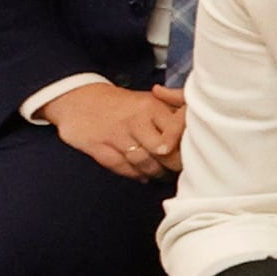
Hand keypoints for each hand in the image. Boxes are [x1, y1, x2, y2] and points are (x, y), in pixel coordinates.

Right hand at [44, 81, 185, 180]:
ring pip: (143, 163)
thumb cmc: (124, 104)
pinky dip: (136, 175)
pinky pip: (122, 168)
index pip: (177, 129)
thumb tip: (197, 120)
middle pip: (162, 151)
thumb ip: (176, 108)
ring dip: (157, 173)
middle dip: (174, 164)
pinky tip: (144, 176)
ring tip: (164, 175)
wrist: (78, 99)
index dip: (185, 145)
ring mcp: (115, 135)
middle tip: (180, 170)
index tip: (191, 153)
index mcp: (151, 107)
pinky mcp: (98, 148)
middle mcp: (135, 120)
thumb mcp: (150, 99)